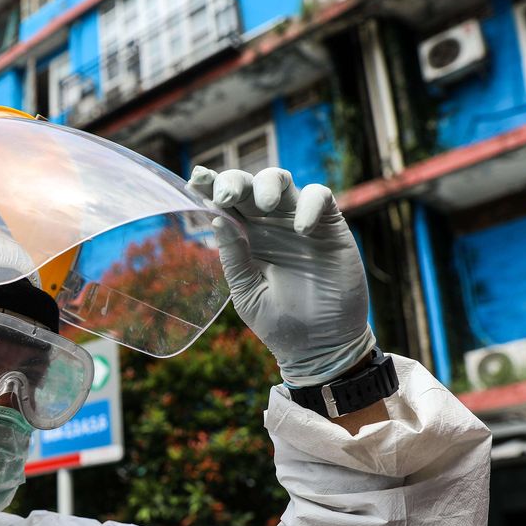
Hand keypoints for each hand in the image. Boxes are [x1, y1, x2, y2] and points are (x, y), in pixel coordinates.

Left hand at [189, 166, 375, 386]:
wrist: (321, 346)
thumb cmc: (280, 323)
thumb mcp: (247, 293)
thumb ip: (234, 258)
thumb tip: (217, 220)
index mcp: (244, 238)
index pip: (224, 205)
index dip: (210, 187)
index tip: (195, 180)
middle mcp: (269, 225)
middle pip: (249, 184)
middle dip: (234, 181)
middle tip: (226, 197)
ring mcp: (298, 222)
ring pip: (282, 181)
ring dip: (268, 184)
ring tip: (264, 206)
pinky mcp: (330, 227)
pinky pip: (320, 196)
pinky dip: (309, 204)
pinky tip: (302, 230)